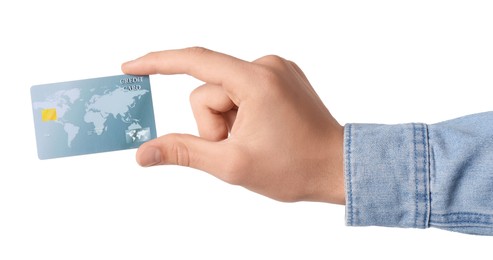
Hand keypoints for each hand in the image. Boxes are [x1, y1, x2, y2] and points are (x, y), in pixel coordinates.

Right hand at [122, 47, 344, 203]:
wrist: (337, 168)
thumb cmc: (294, 168)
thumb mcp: (231, 164)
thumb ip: (183, 152)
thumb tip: (143, 152)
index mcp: (256, 80)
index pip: (195, 61)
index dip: (158, 63)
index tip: (131, 68)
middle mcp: (267, 65)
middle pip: (210, 91)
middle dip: (213, 124)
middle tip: (237, 148)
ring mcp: (276, 69)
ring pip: (225, 93)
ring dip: (228, 121)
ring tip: (253, 141)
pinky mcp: (280, 77)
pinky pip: (242, 90)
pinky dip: (240, 113)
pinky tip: (262, 130)